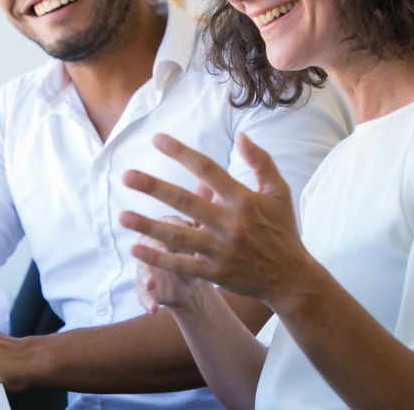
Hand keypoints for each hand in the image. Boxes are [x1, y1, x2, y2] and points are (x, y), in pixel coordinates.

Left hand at [118, 133, 313, 310]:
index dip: (181, 153)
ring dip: (148, 226)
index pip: (208, 169)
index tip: (156, 139)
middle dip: (154, 188)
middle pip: (186, 201)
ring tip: (122, 216)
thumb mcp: (280, 192)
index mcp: (244, 199)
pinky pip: (182, 265)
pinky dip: (158, 258)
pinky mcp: (216, 273)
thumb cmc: (283, 231)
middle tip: (126, 176)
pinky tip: (135, 248)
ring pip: (179, 236)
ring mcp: (222, 250)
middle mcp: (231, 223)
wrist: (291, 278)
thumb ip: (262, 161)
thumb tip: (241, 136)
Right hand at [135, 215, 201, 313]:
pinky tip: (152, 309)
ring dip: (145, 276)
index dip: (172, 226)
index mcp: (169, 230)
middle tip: (161, 250)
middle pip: (147, 242)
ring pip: (142, 268)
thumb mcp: (204, 243)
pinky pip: (142, 293)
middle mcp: (152, 245)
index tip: (182, 232)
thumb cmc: (198, 255)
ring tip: (151, 284)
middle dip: (151, 247)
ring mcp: (146, 266)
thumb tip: (215, 218)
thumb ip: (206, 232)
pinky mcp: (144, 285)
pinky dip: (147, 300)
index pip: (167, 222)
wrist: (190, 281)